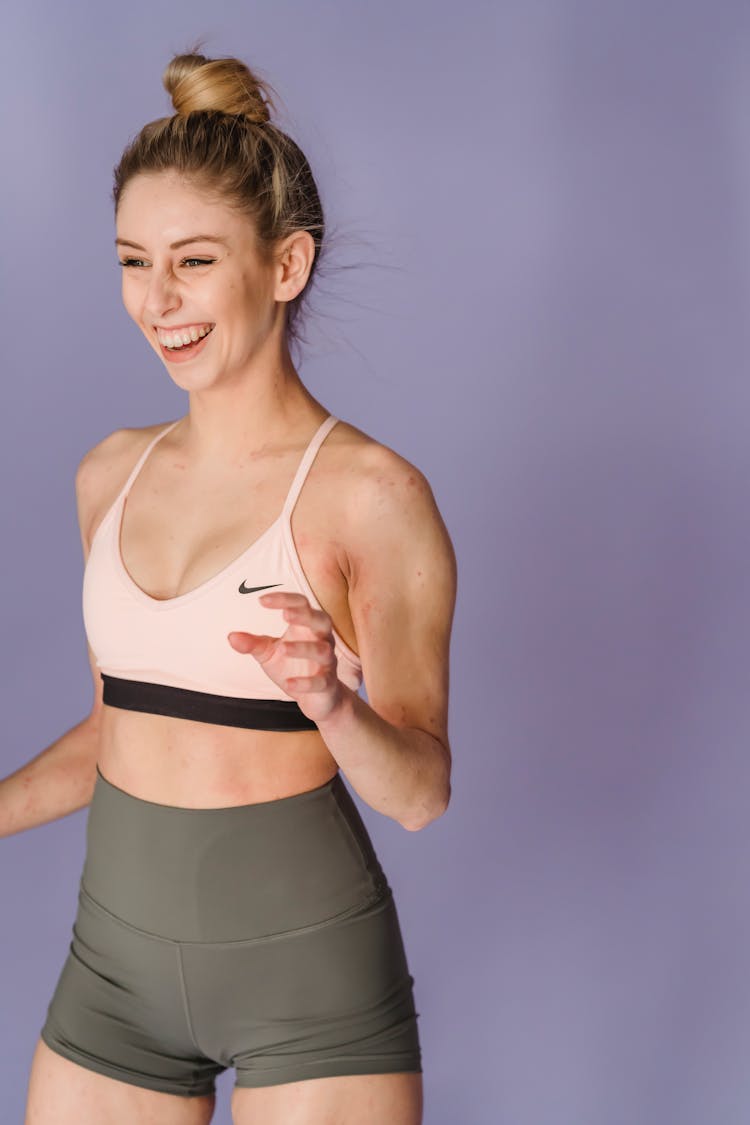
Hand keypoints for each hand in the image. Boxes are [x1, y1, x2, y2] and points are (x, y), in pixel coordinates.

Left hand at [227, 591, 343, 723]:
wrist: (317, 697)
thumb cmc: (293, 666)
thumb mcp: (268, 653)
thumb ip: (252, 644)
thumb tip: (231, 636)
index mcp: (306, 627)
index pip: (300, 605)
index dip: (284, 600)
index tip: (262, 601)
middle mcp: (321, 640)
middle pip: (322, 620)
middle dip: (305, 616)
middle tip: (286, 614)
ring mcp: (327, 662)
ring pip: (322, 650)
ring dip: (303, 648)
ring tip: (283, 648)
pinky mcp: (327, 684)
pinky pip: (321, 681)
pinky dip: (306, 682)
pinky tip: (289, 683)